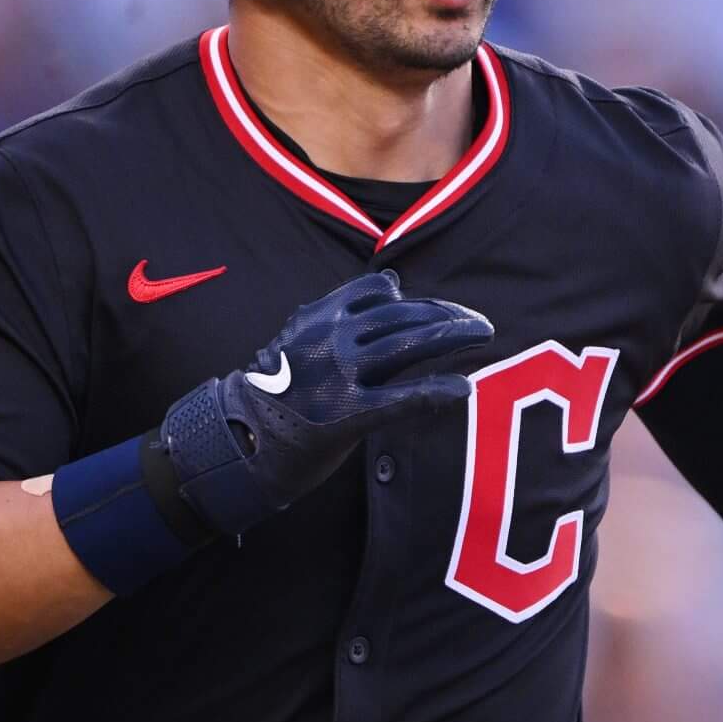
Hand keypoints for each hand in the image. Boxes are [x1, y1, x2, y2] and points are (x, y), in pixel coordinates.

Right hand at [159, 270, 492, 538]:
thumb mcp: (299, 337)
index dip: (416, 299)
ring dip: (452, 336)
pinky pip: (404, 398)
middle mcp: (331, 337)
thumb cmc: (275, 391)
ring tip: (482, 335)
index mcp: (318, 316)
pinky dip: (437, 390)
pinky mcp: (348, 414)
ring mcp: (340, 375)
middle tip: (479, 323)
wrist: (239, 439)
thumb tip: (394, 282)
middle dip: (447, 315)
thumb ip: (342, 311)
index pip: (378, 292)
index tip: (440, 309)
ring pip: (410, 345)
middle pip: (403, 316)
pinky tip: (462, 387)